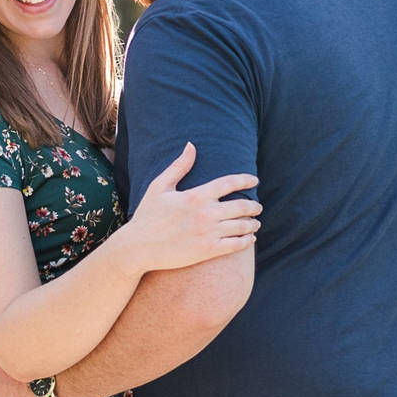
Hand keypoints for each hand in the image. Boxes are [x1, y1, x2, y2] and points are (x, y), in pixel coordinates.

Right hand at [119, 142, 260, 274]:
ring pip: (241, 226)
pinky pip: (234, 245)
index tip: (254, 180)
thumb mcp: (159, 187)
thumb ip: (179, 166)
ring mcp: (208, 233)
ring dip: (252, 224)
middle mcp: (205, 213)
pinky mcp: (207, 251)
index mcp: (196, 195)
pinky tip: (250, 239)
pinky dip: (246, 241)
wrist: (139, 247)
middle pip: (241, 206)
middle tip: (258, 207)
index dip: (245, 180)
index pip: (229, 183)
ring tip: (255, 223)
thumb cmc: (147, 216)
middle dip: (254, 206)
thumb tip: (191, 145)